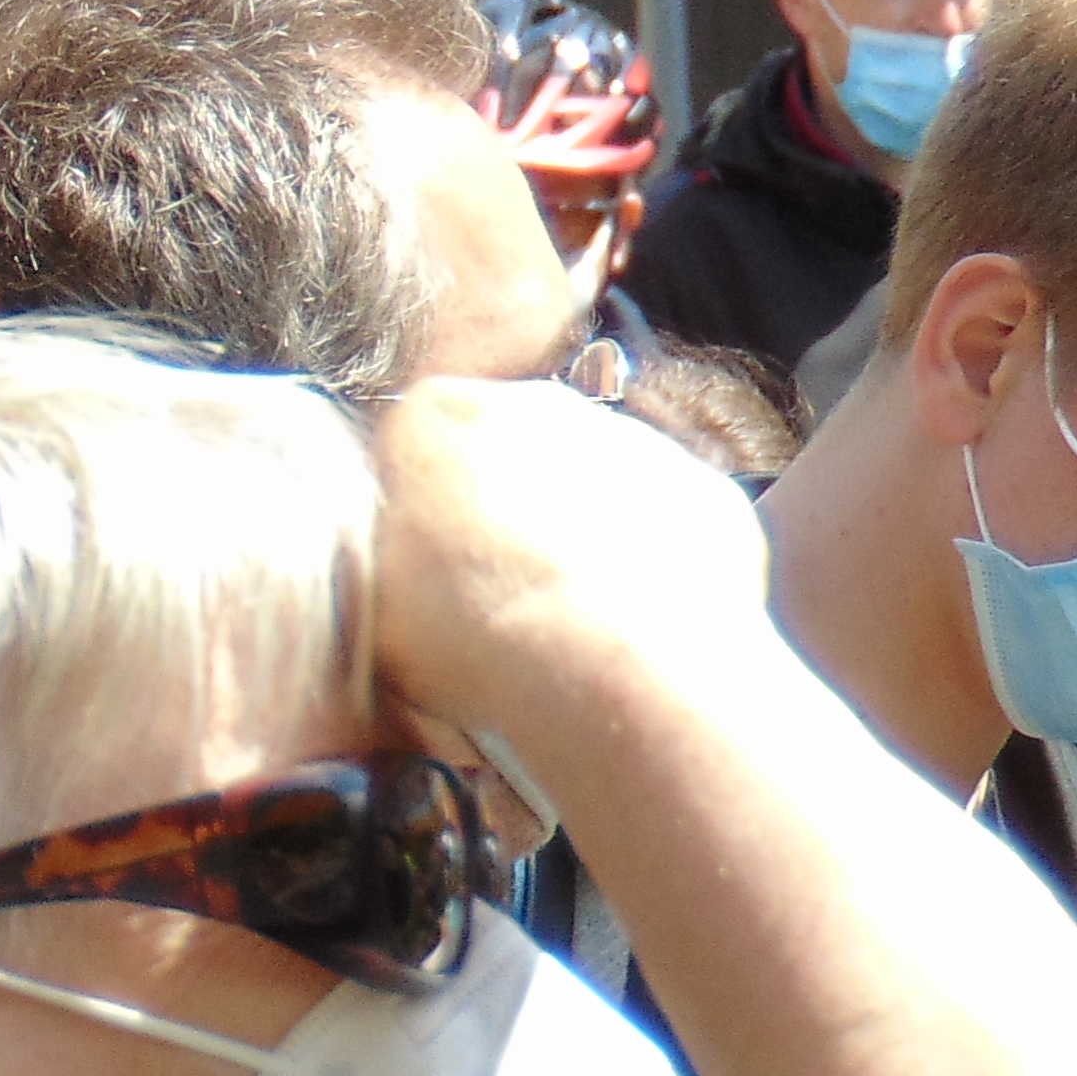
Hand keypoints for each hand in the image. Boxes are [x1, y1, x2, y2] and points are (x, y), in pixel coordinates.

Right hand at [364, 375, 769, 760]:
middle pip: (509, 449)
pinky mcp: (701, 491)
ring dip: (579, 533)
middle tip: (494, 596)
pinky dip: (651, 564)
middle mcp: (538, 406)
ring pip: (592, 482)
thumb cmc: (480, 636)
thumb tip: (397, 563)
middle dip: (504, 507)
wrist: (615, 669)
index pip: (413, 441)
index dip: (416, 506)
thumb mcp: (375, 603)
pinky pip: (665, 523)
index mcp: (438, 417)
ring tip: (567, 623)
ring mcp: (631, 441)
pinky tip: (630, 625)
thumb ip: (384, 555)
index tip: (421, 562)